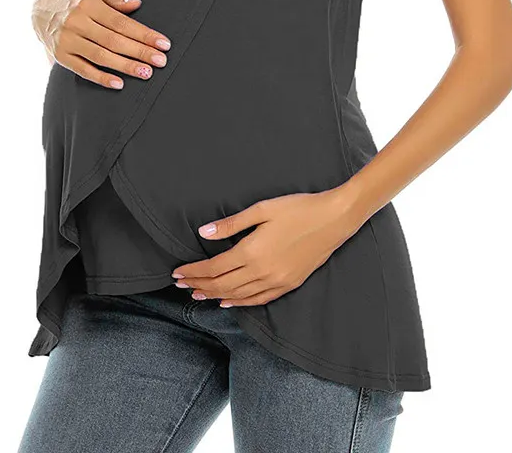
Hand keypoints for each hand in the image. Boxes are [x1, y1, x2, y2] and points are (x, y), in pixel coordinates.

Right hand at [31, 0, 171, 88]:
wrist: (37, 10)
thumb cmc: (73, 0)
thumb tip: (137, 5)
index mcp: (88, 4)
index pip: (121, 22)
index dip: (143, 34)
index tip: (163, 43)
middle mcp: (76, 22)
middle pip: (114, 40)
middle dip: (139, 52)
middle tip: (161, 61)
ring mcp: (67, 41)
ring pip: (100, 56)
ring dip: (125, 66)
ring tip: (146, 73)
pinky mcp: (61, 57)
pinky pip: (83, 70)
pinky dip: (101, 78)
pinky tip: (119, 84)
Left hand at [170, 189, 361, 306]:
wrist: (334, 219)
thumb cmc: (298, 208)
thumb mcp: (262, 209)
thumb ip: (231, 224)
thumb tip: (203, 232)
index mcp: (252, 252)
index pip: (214, 268)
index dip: (193, 271)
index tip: (177, 273)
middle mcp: (262, 272)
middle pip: (222, 285)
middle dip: (199, 285)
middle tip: (180, 285)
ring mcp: (276, 281)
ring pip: (238, 296)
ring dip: (215, 296)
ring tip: (198, 294)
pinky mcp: (288, 284)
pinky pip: (258, 300)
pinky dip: (240, 304)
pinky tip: (228, 303)